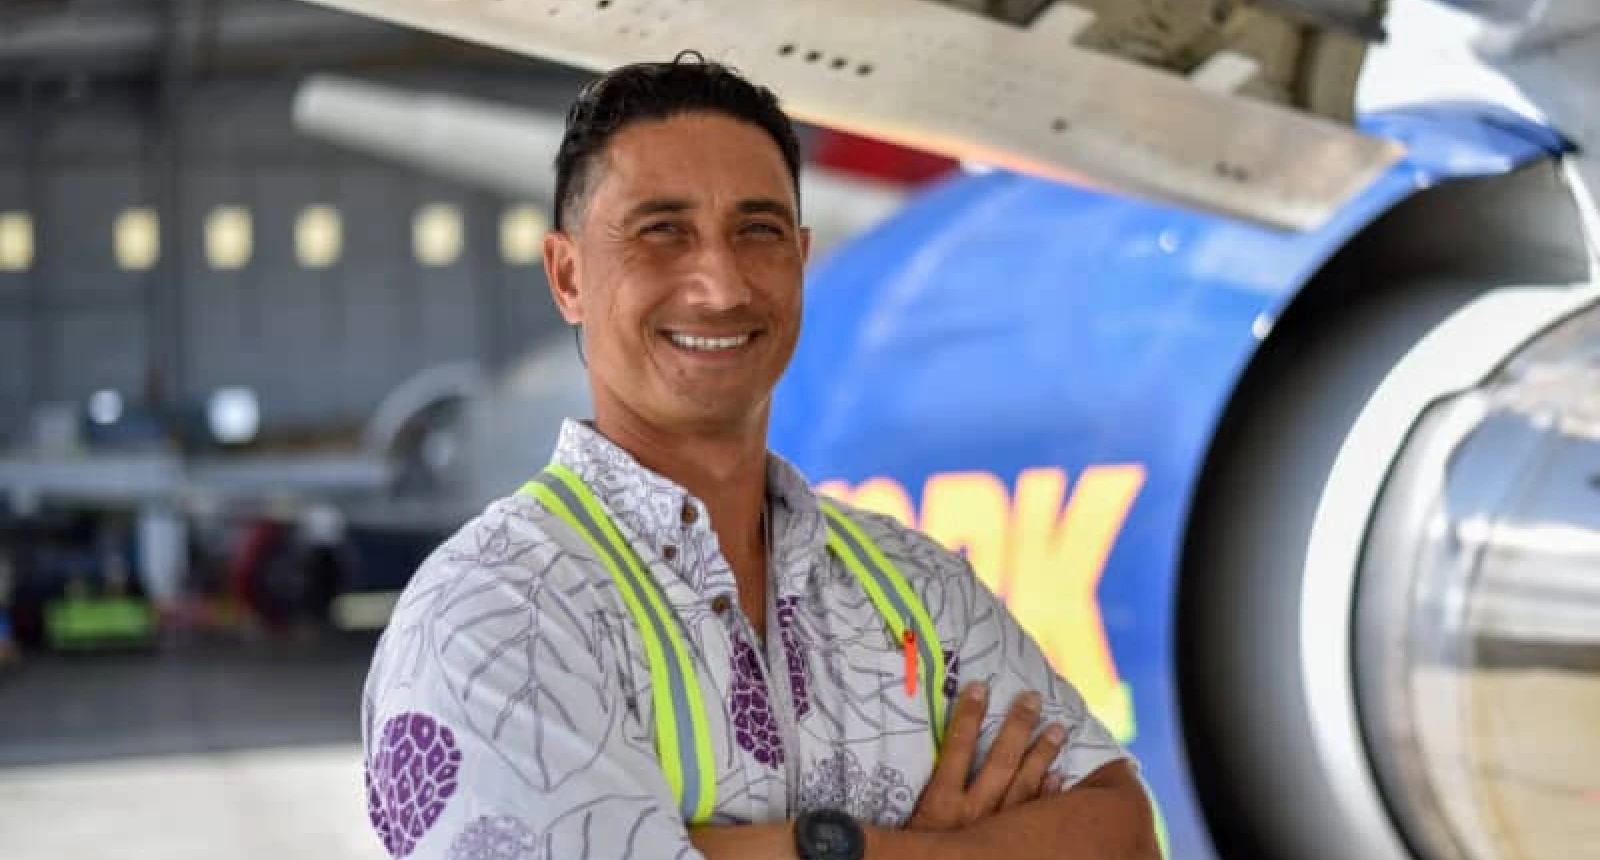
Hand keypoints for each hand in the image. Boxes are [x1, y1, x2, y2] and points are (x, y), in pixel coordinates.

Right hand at [907, 682, 1067, 831]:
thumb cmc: (913, 852)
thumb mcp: (906, 825)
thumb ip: (913, 797)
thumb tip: (894, 769)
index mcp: (941, 804)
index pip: (957, 748)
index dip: (968, 716)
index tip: (979, 686)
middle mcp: (973, 814)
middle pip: (1001, 761)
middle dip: (1017, 726)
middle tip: (1031, 698)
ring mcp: (996, 832)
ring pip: (1026, 787)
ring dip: (1043, 755)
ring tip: (1058, 728)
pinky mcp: (1009, 844)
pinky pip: (1035, 818)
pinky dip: (1048, 797)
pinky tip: (1060, 778)